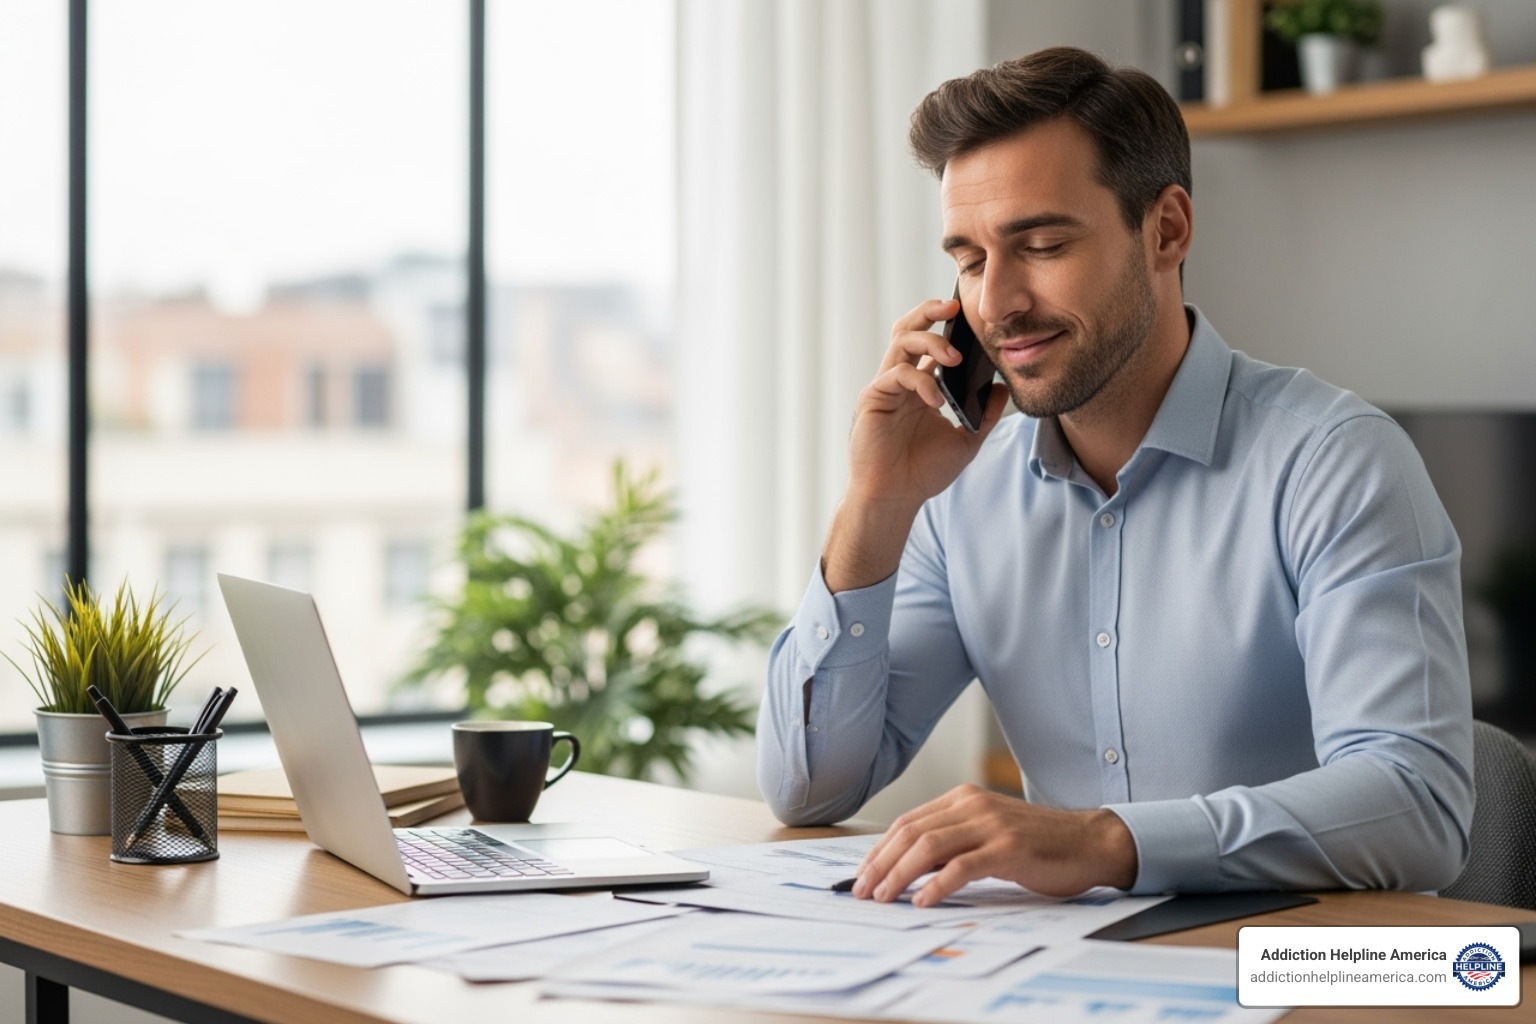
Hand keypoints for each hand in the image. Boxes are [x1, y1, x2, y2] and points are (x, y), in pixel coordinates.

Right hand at [822, 299, 1007, 591]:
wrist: (896, 498)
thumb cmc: (923, 472)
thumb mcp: (966, 440)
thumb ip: (984, 414)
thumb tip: (1004, 387)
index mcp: (920, 385)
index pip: (931, 342)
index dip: (947, 324)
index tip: (970, 315)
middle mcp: (900, 380)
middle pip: (908, 328)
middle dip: (929, 311)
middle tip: (953, 304)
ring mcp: (885, 387)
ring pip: (901, 342)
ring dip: (929, 340)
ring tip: (955, 355)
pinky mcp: (873, 399)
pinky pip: (897, 375)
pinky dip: (920, 381)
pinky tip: (936, 399)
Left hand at [850, 784, 1137, 905]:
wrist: (1090, 842)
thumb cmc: (1039, 844)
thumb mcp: (988, 832)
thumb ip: (954, 841)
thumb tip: (910, 867)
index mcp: (963, 798)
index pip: (908, 822)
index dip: (880, 849)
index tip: (864, 874)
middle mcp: (973, 805)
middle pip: (911, 832)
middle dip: (881, 864)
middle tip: (864, 890)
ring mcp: (990, 825)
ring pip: (929, 846)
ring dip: (899, 874)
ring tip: (884, 898)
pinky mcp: (1008, 848)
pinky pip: (961, 866)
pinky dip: (936, 884)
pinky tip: (922, 900)